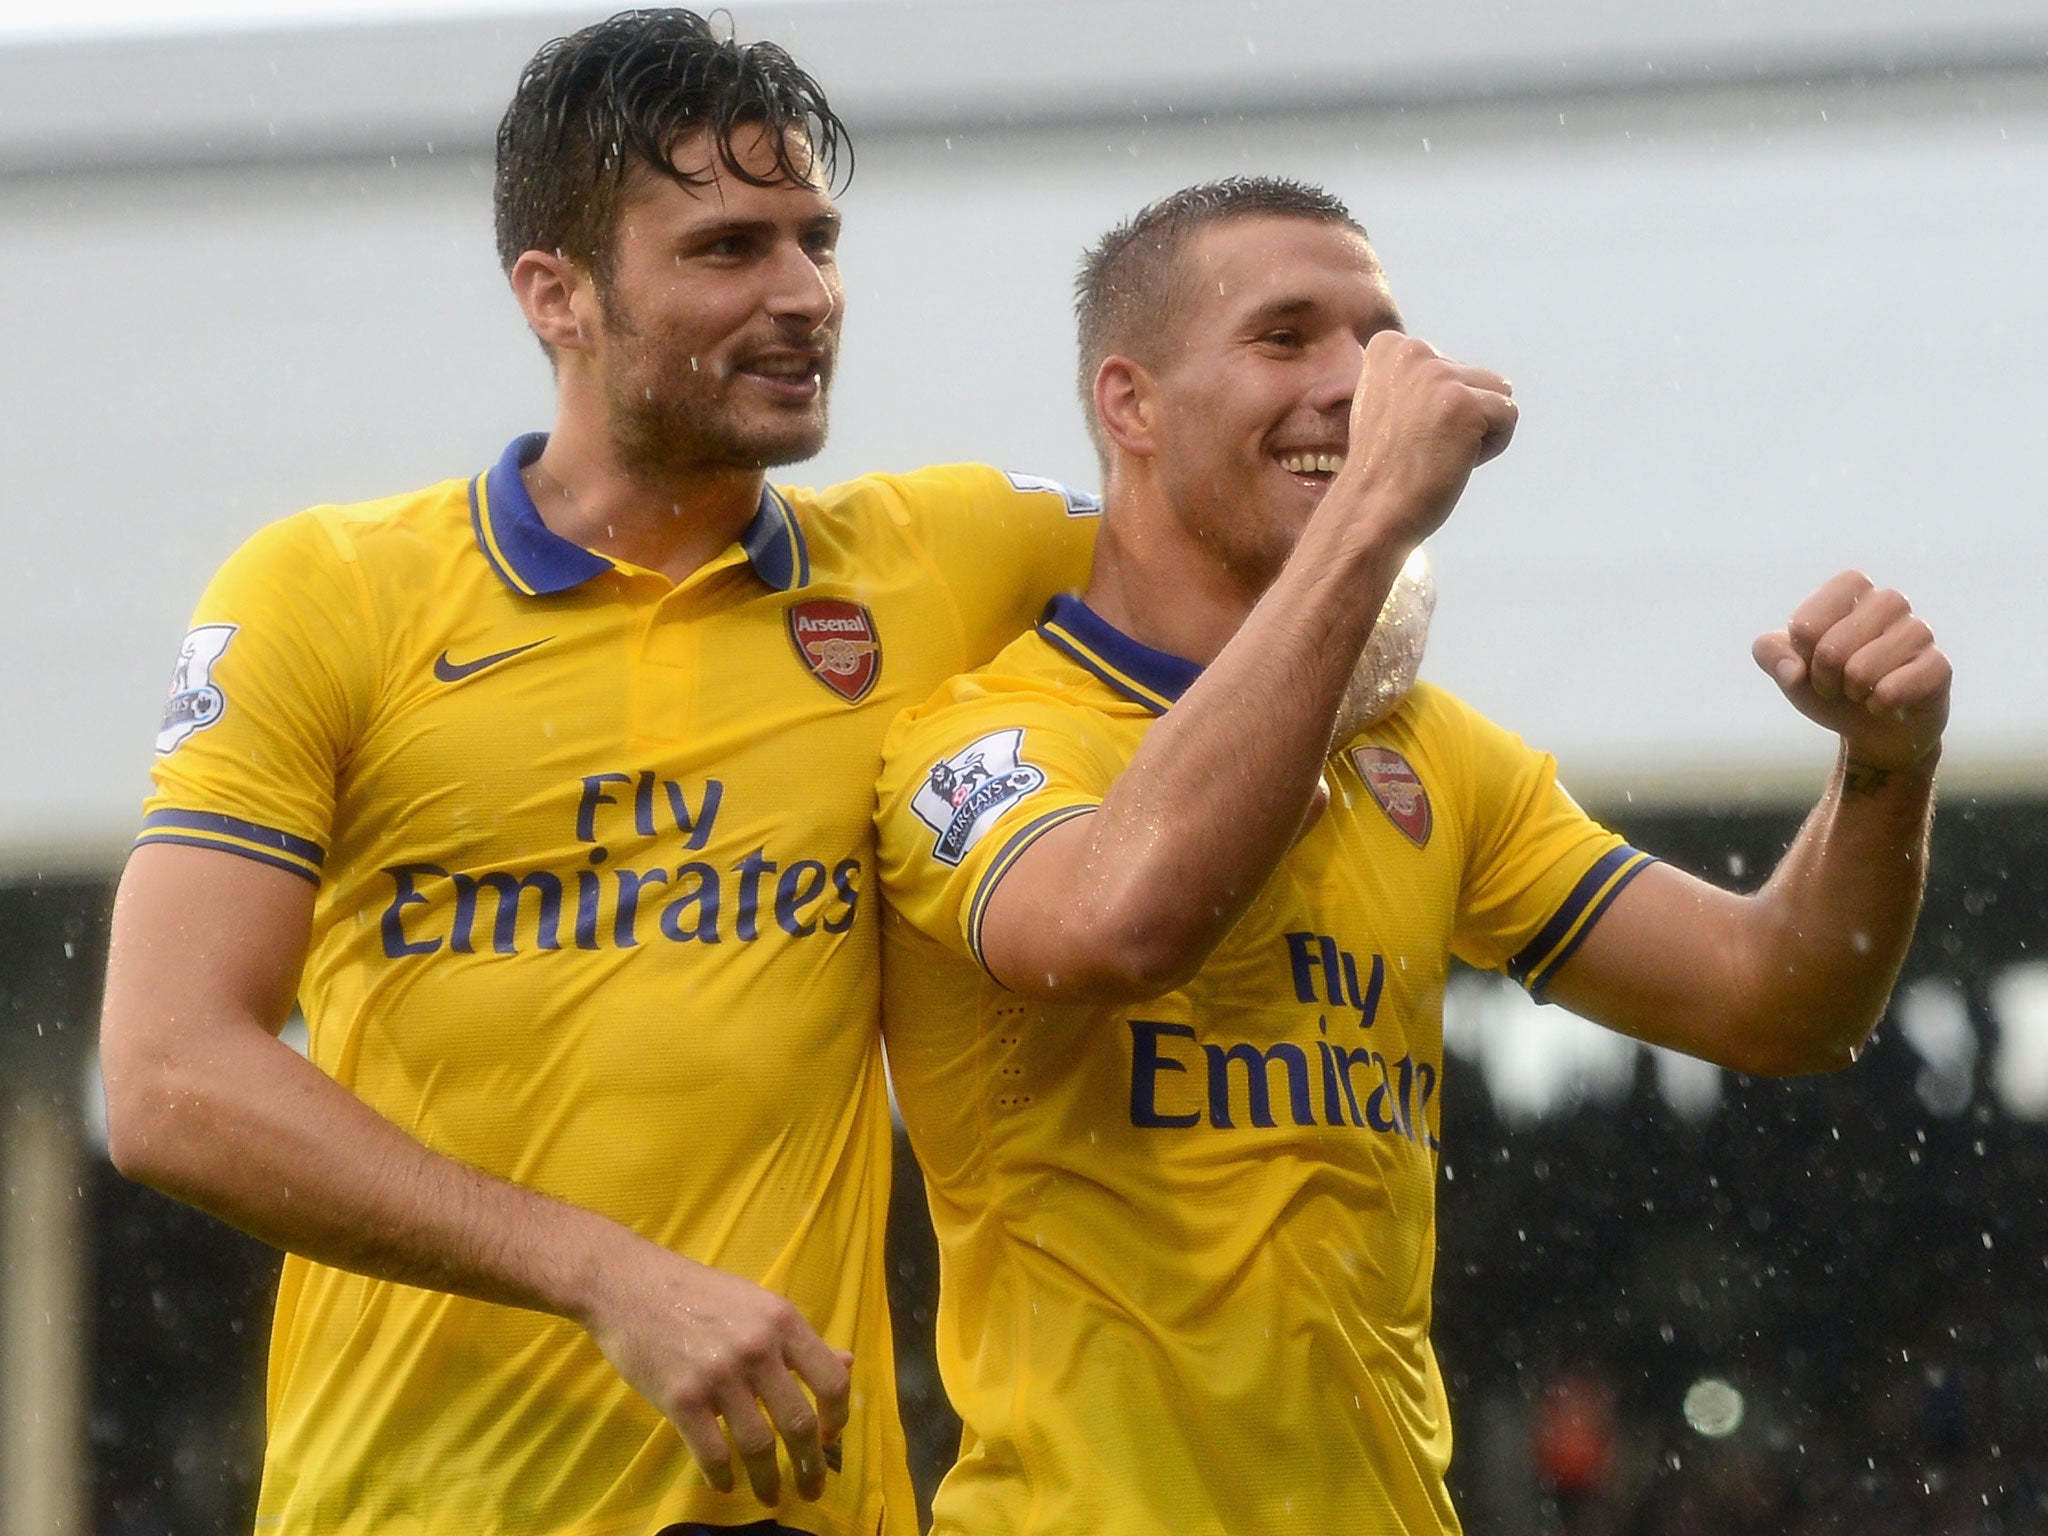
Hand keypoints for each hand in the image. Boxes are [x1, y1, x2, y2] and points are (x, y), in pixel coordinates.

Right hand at [578, 1235, 850, 1504]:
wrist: (628, 1284)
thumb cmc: (696, 1291)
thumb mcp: (758, 1304)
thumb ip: (800, 1339)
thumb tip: (847, 1362)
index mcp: (782, 1321)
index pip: (830, 1381)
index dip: (837, 1418)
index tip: (831, 1438)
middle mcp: (757, 1349)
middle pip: (799, 1422)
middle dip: (810, 1466)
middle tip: (811, 1488)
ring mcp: (719, 1375)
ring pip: (758, 1446)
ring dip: (768, 1480)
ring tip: (771, 1496)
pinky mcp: (681, 1398)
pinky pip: (712, 1453)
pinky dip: (722, 1477)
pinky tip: (725, 1485)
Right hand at [1333, 330, 1517, 549]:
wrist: (1370, 510)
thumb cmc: (1383, 470)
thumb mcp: (1388, 402)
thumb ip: (1417, 380)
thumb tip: (1454, 378)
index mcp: (1391, 347)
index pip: (1452, 364)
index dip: (1439, 406)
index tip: (1407, 431)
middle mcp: (1413, 350)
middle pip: (1477, 377)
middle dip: (1462, 416)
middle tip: (1422, 447)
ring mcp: (1438, 375)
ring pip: (1498, 393)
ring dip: (1480, 428)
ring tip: (1440, 452)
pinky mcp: (1464, 403)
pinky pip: (1509, 416)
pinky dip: (1492, 447)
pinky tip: (1455, 460)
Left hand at [1752, 571, 1949, 770]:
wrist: (1873, 729)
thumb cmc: (1830, 687)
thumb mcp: (1788, 668)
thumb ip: (1769, 652)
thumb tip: (1792, 668)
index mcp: (1851, 589)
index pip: (1807, 623)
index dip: (1802, 653)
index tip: (1812, 660)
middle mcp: (1889, 601)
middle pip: (1831, 647)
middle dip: (1824, 677)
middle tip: (1838, 682)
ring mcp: (1918, 631)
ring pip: (1861, 670)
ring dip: (1852, 692)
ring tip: (1863, 690)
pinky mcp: (1939, 666)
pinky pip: (1893, 691)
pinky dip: (1878, 706)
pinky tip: (1888, 703)